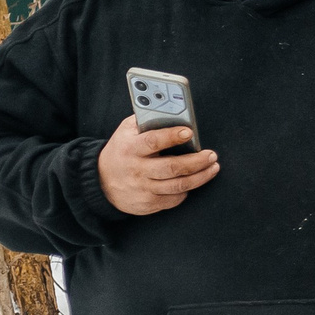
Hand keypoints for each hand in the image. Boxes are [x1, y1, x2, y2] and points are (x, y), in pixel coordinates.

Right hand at [97, 116, 220, 215]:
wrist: (101, 181)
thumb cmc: (122, 150)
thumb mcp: (126, 132)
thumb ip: (145, 121)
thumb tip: (171, 111)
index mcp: (130, 148)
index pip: (153, 142)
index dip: (172, 136)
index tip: (189, 132)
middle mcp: (136, 169)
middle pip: (172, 167)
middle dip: (197, 162)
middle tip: (211, 155)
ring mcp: (142, 188)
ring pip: (178, 185)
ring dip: (201, 177)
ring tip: (213, 167)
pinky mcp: (148, 203)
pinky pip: (174, 198)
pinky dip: (187, 190)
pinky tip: (195, 180)